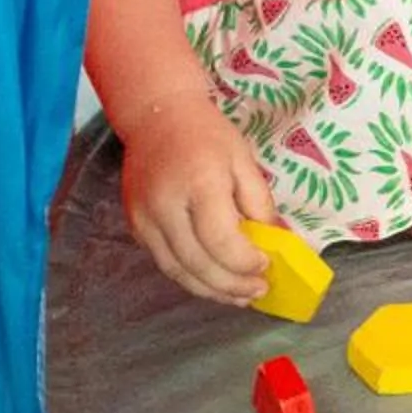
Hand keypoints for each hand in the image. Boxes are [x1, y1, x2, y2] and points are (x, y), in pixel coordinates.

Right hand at [118, 91, 280, 305]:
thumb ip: (258, 203)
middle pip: (198, 264)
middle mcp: (166, 205)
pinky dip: (191, 277)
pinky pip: (165, 263)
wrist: (156, 116)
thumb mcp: (243, 160)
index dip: (244, 263)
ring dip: (211, 290)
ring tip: (238, 296)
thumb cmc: (206, 135)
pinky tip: (213, 280)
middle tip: (257, 292)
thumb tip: (276, 243)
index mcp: (200, 183)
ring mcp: (145, 219)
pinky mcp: (135, 227)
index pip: (221, 241)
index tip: (265, 267)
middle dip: (231, 285)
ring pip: (178, 271)